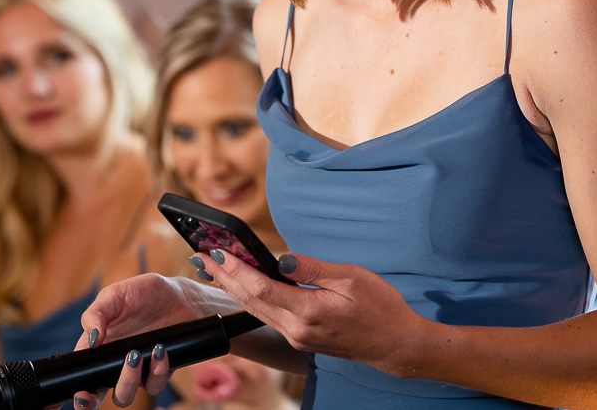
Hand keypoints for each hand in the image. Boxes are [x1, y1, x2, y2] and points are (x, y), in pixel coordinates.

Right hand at [70, 273, 228, 406]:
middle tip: (92, 396)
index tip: (77, 395)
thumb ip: (96, 313)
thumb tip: (92, 338)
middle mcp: (113, 364)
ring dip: (127, 381)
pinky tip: (160, 350)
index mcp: (96, 348)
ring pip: (124, 396)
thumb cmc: (143, 293)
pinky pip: (153, 385)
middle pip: (95, 397)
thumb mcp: (115, 295)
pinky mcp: (157, 372)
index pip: (79, 375)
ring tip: (135, 354)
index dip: (74, 391)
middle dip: (90, 402)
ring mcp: (136, 371)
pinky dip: (156, 371)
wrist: (180, 295)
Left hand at [192, 249, 427, 377]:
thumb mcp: (351, 279)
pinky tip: (243, 286)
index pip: (261, 288)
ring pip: (255, 310)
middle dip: (223, 278)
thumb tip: (281, 259)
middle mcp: (296, 329)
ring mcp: (297, 337)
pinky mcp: (301, 338)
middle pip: (250, 301)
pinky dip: (250, 298)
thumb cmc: (380, 308)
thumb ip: (312, 268)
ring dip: (232, 289)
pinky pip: (267, 316)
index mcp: (308, 312)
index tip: (216, 252)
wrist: (395, 344)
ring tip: (213, 270)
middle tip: (201, 257)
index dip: (235, 270)